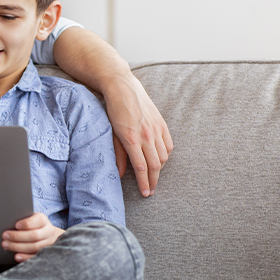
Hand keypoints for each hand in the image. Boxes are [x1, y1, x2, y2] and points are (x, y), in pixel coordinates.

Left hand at [2, 212, 64, 262]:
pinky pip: (35, 256)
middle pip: (34, 235)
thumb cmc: (32, 224)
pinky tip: (16, 256)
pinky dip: (25, 257)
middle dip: (18, 236)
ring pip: (34, 247)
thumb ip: (22, 219)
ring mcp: (48, 244)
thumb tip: (9, 222)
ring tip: (6, 245)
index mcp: (43, 220)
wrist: (46, 233)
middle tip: (5, 236)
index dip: (27, 224)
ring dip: (18, 247)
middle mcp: (48, 232)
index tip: (16, 225)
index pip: (38, 220)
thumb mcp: (29, 218)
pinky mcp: (45, 253)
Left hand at [103, 75, 172, 196]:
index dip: (144, 183)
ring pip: (164, 156)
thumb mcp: (111, 132)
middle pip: (155, 165)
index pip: (142, 167)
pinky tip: (160, 158)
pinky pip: (168, 144)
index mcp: (131, 138)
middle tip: (150, 191)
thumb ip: (118, 153)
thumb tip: (121, 174)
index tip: (145, 193)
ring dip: (160, 169)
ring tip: (153, 175)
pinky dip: (166, 154)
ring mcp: (156, 129)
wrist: (121, 86)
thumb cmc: (112, 109)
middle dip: (153, 181)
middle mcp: (146, 135)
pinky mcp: (161, 123)